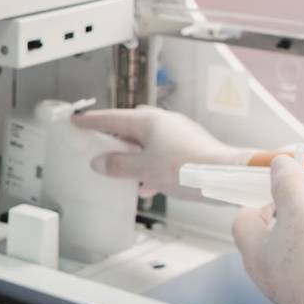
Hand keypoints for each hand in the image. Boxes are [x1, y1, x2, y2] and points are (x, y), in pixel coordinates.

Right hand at [71, 105, 250, 192]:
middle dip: (115, 135)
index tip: (76, 120)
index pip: (112, 118)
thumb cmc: (186, 168)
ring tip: (122, 169)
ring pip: (148, 141)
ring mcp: (179, 133)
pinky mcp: (191, 147)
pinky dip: (150, 164)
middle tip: (100, 144)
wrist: (226, 176)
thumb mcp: (144, 169)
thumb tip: (100, 162)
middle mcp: (164, 122)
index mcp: (148, 121)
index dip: (92, 121)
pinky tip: (148, 185)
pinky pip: (162, 153)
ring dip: (134, 153)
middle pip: (131, 125)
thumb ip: (119, 165)